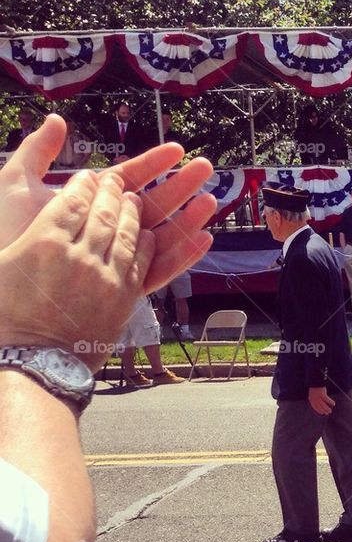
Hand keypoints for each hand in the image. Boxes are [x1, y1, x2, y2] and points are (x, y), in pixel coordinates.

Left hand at [0, 115, 215, 292]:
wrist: (4, 286)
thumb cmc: (4, 233)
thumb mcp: (15, 185)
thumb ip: (37, 152)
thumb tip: (59, 120)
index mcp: (87, 206)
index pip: (127, 179)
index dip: (153, 163)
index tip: (177, 149)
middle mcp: (106, 231)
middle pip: (152, 204)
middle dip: (180, 185)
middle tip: (205, 168)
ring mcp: (116, 259)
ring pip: (161, 235)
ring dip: (188, 218)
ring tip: (210, 202)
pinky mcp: (123, 287)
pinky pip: (160, 271)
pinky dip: (184, 257)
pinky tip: (202, 240)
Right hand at [0, 170, 152, 368]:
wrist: (33, 365)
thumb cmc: (4, 319)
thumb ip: (16, 241)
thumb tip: (35, 225)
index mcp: (43, 242)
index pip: (71, 201)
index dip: (83, 185)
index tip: (89, 176)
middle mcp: (79, 256)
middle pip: (103, 213)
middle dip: (112, 193)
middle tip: (117, 182)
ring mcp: (105, 278)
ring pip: (126, 234)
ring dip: (133, 214)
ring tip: (135, 200)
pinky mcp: (123, 299)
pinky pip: (141, 263)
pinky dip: (146, 244)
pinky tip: (148, 235)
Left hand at [308, 386, 334, 415]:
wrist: (315, 380)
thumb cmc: (316, 386)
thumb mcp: (314, 392)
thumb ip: (316, 398)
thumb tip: (321, 403)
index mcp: (311, 399)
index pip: (315, 407)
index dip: (319, 411)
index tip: (323, 413)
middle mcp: (314, 399)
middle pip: (320, 406)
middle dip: (324, 410)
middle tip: (328, 413)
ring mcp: (317, 397)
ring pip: (323, 405)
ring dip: (327, 408)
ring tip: (330, 411)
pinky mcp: (322, 394)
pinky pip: (327, 400)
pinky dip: (331, 402)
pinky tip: (334, 404)